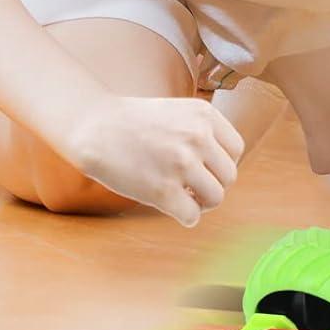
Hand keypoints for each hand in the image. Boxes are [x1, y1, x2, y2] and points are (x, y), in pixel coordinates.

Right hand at [61, 94, 244, 225]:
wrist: (93, 126)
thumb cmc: (134, 122)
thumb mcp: (179, 112)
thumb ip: (204, 132)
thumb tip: (224, 168)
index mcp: (205, 115)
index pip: (236, 150)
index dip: (221, 163)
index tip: (204, 168)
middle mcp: (198, 137)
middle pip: (230, 176)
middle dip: (214, 185)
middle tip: (194, 187)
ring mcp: (181, 164)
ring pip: (216, 198)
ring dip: (203, 204)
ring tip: (186, 198)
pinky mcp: (162, 190)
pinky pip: (192, 216)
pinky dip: (187, 217)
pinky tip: (173, 208)